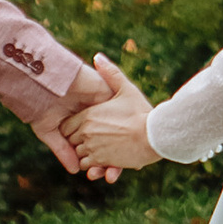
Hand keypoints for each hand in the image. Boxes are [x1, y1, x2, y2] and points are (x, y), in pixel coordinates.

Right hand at [40, 56, 118, 178]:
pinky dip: (127, 129)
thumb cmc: (40, 105)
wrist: (40, 82)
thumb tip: (76, 170)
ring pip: (117, 130)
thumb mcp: (50, 131)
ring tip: (116, 168)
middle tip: (109, 176)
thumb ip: (63, 150)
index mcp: (80, 125)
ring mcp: (101, 105)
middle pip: (108, 141)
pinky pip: (123, 111)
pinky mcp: (107, 92)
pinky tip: (130, 146)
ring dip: (120, 150)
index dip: (98, 161)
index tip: (99, 175)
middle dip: (110, 160)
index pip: (93, 146)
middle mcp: (94, 116)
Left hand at [69, 53, 161, 176]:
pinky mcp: (101, 162)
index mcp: (88, 115)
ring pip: (79, 155)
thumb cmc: (141, 112)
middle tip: (94, 138)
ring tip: (101, 149)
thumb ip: (110, 73)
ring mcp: (92, 148)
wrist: (155, 135)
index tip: (87, 127)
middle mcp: (86, 132)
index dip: (74, 127)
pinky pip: (88, 167)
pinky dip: (94, 166)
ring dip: (86, 154)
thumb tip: (97, 57)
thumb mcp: (126, 89)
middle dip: (79, 141)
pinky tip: (105, 160)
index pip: (67, 126)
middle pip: (70, 141)